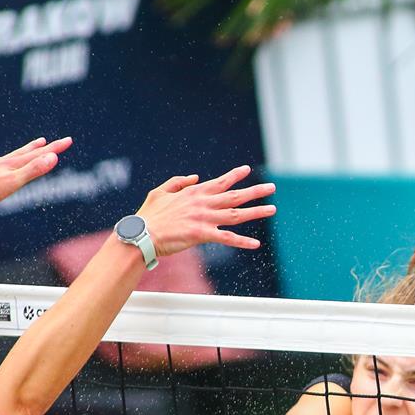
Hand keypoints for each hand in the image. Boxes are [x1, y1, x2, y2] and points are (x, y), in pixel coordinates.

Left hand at [0, 136, 72, 208]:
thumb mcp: (13, 182)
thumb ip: (33, 170)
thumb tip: (53, 158)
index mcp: (13, 165)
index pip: (39, 155)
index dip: (55, 149)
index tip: (68, 141)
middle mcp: (3, 163)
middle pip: (26, 153)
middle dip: (41, 149)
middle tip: (50, 142)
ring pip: (14, 157)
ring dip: (26, 152)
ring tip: (33, 146)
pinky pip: (2, 164)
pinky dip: (10, 161)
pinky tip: (4, 164)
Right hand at [136, 165, 274, 256]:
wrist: (142, 234)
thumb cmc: (149, 215)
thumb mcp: (160, 191)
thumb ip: (178, 182)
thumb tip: (195, 176)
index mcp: (194, 192)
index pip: (220, 182)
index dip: (235, 175)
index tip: (247, 170)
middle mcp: (203, 203)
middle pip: (235, 196)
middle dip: (255, 191)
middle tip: (272, 188)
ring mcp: (204, 218)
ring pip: (236, 214)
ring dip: (256, 211)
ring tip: (272, 209)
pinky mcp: (202, 234)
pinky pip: (227, 238)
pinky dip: (242, 241)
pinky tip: (256, 244)